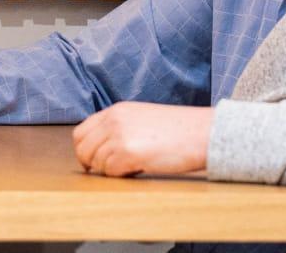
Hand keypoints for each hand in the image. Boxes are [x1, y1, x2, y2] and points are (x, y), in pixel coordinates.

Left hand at [72, 102, 212, 177]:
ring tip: (135, 165)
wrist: (204, 132)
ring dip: (112, 170)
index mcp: (117, 110)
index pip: (81, 132)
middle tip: (113, 170)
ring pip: (97, 163)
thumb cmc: (180, 130)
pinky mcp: (128, 152)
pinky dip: (122, 176)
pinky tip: (140, 169)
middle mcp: (114, 120)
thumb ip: (120, 128)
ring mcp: (119, 135)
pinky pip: (110, 172)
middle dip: (94, 164)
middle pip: (83, 149)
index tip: (93, 162)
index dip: (85, 151)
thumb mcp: (143, 119)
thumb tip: (101, 151)